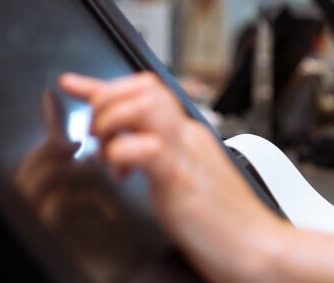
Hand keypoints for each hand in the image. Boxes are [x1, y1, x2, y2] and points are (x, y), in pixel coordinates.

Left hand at [59, 72, 288, 282]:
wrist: (259, 247)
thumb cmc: (227, 224)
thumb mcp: (190, 182)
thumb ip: (165, 162)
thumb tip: (138, 152)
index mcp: (190, 137)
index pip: (149, 91)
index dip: (105, 86)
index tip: (74, 85)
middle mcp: (189, 137)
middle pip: (145, 87)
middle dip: (106, 102)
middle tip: (97, 137)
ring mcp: (188, 154)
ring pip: (145, 105)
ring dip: (112, 121)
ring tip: (108, 151)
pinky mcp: (182, 179)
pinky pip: (147, 148)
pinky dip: (122, 154)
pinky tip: (123, 173)